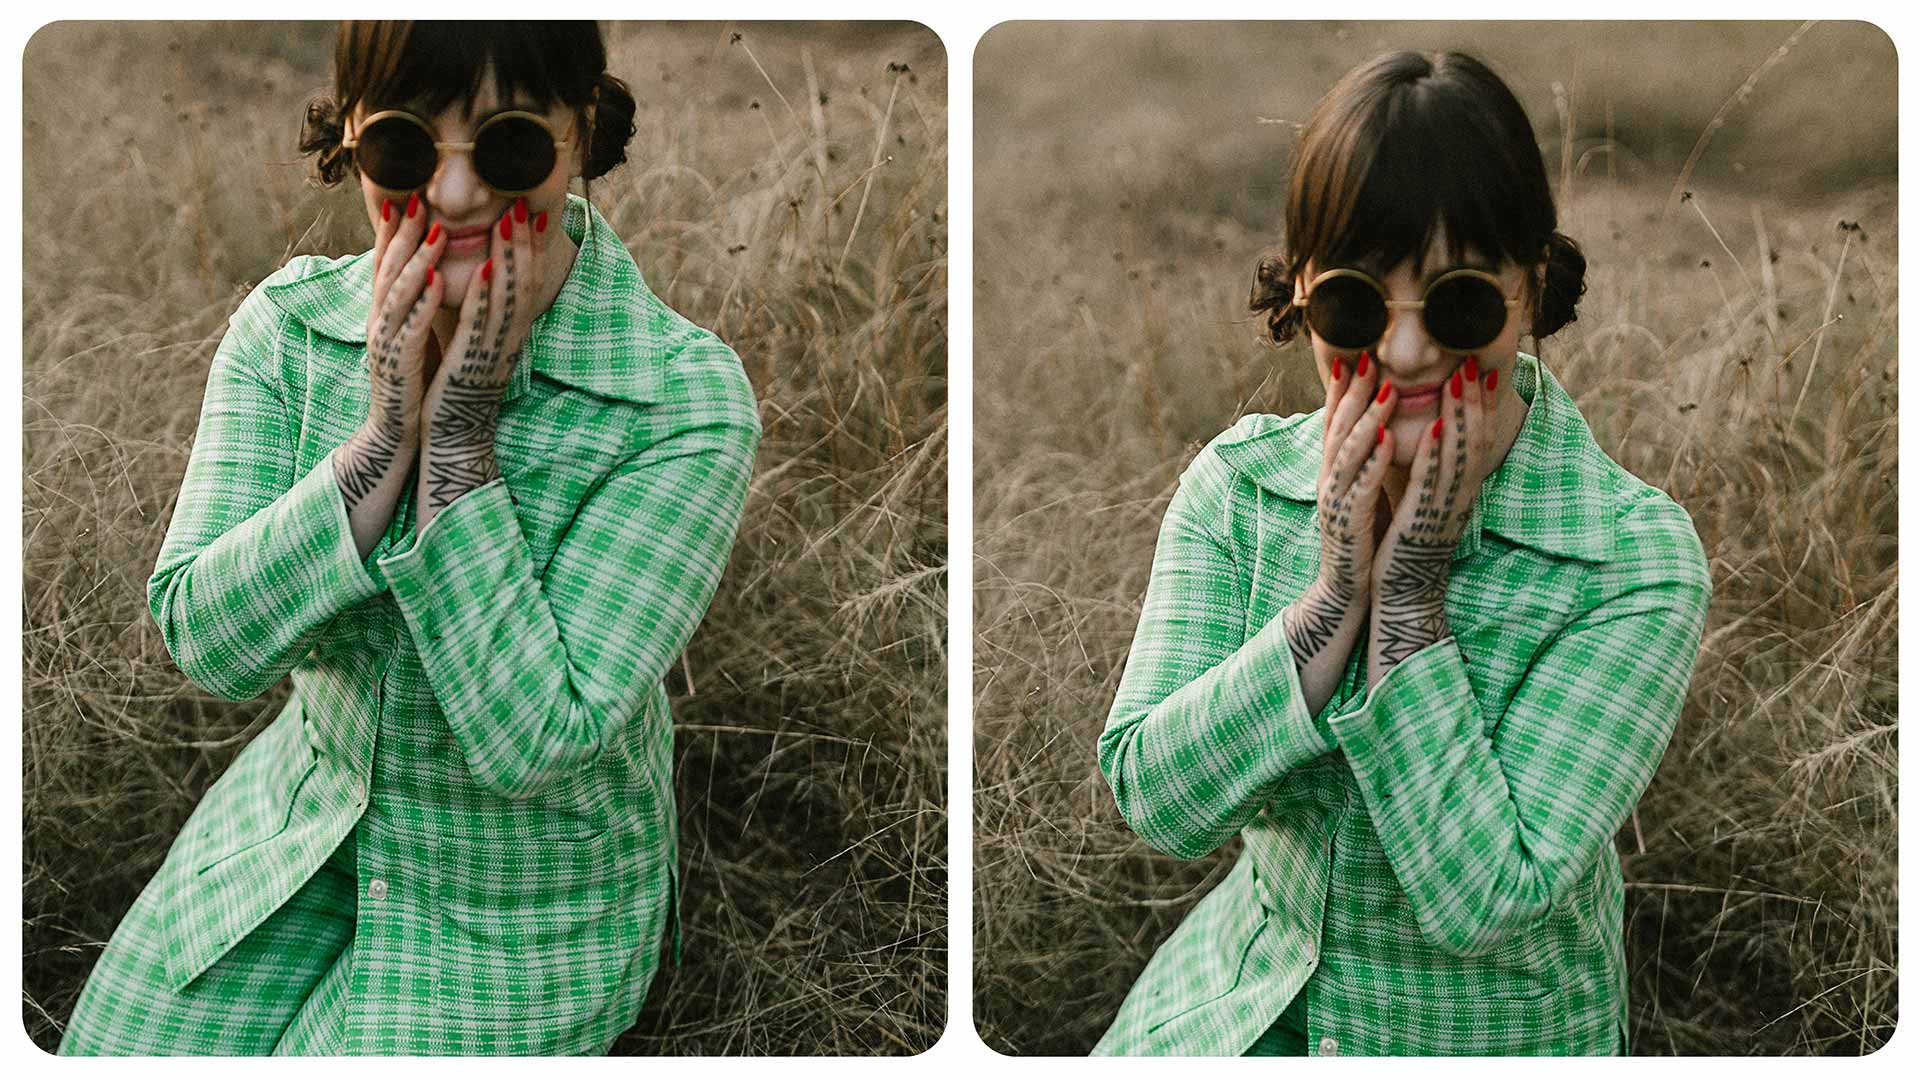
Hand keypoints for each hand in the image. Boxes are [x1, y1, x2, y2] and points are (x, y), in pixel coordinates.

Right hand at [337, 192, 444, 511]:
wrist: (396, 435)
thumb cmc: (411, 383)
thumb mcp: (412, 336)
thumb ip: (414, 306)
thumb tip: (428, 274)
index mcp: (384, 315)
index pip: (386, 264)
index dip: (393, 231)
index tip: (406, 196)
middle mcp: (379, 323)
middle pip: (388, 268)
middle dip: (403, 232)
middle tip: (417, 198)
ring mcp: (385, 343)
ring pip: (397, 292)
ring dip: (416, 259)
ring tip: (435, 229)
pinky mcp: (398, 365)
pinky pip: (411, 327)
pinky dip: (424, 302)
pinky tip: (438, 281)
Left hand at [416, 197, 546, 524]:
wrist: (453, 438)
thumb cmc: (458, 391)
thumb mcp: (473, 346)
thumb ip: (480, 315)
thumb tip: (479, 280)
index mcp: (508, 334)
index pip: (526, 283)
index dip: (532, 248)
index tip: (535, 213)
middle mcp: (508, 338)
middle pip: (523, 281)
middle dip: (524, 240)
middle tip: (527, 201)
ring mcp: (493, 350)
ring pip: (506, 295)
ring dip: (508, 254)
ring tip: (509, 218)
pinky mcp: (470, 361)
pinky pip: (478, 321)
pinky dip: (481, 291)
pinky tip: (481, 264)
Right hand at [1285, 350, 1395, 672]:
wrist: (1346, 591)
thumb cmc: (1362, 539)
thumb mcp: (1362, 492)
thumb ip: (1364, 461)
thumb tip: (1378, 427)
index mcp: (1333, 472)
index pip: (1335, 422)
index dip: (1342, 388)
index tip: (1355, 353)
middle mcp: (1328, 481)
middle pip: (1337, 427)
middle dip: (1352, 391)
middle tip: (1367, 356)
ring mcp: (1335, 502)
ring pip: (1347, 451)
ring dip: (1366, 418)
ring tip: (1385, 388)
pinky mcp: (1348, 523)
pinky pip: (1361, 486)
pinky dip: (1374, 461)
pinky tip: (1389, 439)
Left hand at [1369, 356, 1494, 667]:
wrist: (1403, 594)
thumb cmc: (1408, 547)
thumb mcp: (1424, 503)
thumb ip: (1431, 474)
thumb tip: (1432, 440)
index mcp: (1458, 490)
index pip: (1475, 440)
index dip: (1480, 406)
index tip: (1482, 371)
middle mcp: (1458, 495)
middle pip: (1474, 439)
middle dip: (1474, 399)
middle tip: (1477, 361)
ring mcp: (1444, 507)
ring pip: (1457, 453)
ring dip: (1459, 412)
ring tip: (1459, 378)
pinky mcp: (1422, 519)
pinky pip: (1430, 479)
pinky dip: (1433, 449)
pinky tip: (1432, 422)